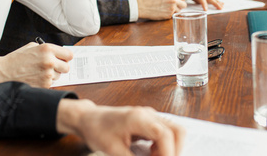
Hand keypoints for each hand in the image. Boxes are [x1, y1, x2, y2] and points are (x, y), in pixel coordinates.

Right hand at [0, 42, 72, 87]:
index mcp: (47, 49)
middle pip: (67, 67)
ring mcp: (47, 74)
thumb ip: (47, 49)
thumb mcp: (32, 47)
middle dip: (61, 67)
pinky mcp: (44, 85)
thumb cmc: (17, 59)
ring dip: (53, 75)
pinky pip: (51, 83)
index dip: (66, 57)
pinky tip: (36, 78)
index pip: (69, 55)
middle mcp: (49, 61)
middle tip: (54, 67)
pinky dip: (46, 82)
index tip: (63, 58)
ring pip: (59, 76)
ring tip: (39, 72)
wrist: (3, 72)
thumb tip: (59, 54)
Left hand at [57, 99, 184, 155]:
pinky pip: (165, 133)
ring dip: (168, 149)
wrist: (89, 119)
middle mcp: (148, 114)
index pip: (165, 134)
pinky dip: (163, 146)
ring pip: (174, 132)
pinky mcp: (149, 121)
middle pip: (177, 131)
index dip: (168, 154)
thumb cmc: (97, 130)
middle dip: (174, 151)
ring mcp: (150, 116)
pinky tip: (151, 154)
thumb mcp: (113, 150)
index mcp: (139, 118)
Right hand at [137, 0, 186, 19]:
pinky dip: (169, 14)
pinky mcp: (168, 15)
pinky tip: (163, 12)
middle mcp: (173, 0)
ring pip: (179, 11)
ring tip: (167, 9)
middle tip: (174, 6)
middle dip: (180, 6)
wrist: (142, 6)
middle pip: (184, 5)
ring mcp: (171, 8)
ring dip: (175, 11)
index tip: (178, 0)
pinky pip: (173, 15)